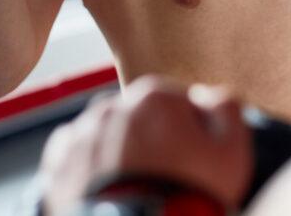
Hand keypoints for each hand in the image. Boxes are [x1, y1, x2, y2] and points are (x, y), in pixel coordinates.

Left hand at [39, 76, 251, 215]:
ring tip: (136, 187)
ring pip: (107, 133)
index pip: (178, 103)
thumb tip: (210, 96)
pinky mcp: (59, 166)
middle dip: (153, 139)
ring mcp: (83, 136)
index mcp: (155, 96)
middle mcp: (114, 107)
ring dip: (120, 151)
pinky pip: (74, 155)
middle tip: (166, 178)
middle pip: (140, 117)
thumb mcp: (231, 151)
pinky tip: (106, 186)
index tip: (194, 161)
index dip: (191, 133)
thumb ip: (225, 108)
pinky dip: (88, 166)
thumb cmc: (189, 194)